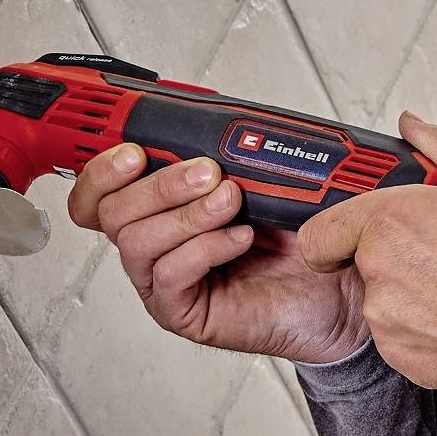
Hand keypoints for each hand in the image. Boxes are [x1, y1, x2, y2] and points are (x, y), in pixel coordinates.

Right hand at [66, 144, 372, 364]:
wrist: (338, 285)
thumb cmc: (299, 236)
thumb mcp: (262, 179)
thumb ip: (229, 152)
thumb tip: (214, 124)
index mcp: (158, 205)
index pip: (98, 191)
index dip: (103, 169)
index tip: (136, 150)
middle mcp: (155, 241)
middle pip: (111, 212)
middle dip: (158, 185)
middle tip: (207, 172)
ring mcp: (164, 279)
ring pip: (137, 242)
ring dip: (186, 214)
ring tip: (231, 202)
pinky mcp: (184, 312)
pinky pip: (169, 277)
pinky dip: (204, 249)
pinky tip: (239, 238)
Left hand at [296, 110, 436, 401]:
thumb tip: (413, 126)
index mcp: (393, 222)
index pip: (320, 231)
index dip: (338, 229)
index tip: (357, 231)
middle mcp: (382, 273)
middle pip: (356, 262)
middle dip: (388, 255)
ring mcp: (390, 322)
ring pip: (380, 300)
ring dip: (407, 292)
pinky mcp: (404, 360)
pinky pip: (398, 337)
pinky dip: (422, 327)